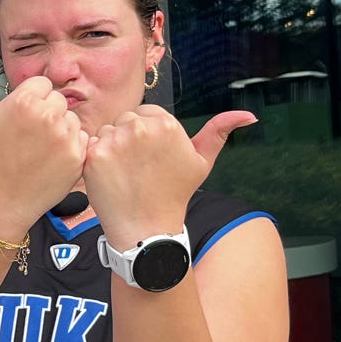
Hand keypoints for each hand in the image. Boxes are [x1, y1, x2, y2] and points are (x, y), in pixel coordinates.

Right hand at [0, 52, 89, 231]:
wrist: (1, 199)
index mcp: (24, 101)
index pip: (42, 84)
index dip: (31, 100)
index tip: (20, 120)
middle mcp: (47, 116)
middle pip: (58, 100)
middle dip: (47, 113)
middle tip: (29, 136)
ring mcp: (65, 137)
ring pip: (71, 119)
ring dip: (60, 129)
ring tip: (39, 148)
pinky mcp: (78, 156)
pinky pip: (82, 138)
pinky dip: (71, 147)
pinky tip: (51, 159)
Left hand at [84, 108, 256, 251]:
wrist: (147, 229)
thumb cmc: (175, 193)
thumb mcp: (202, 162)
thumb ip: (219, 132)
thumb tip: (250, 116)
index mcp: (165, 123)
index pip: (145, 113)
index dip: (147, 134)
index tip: (151, 158)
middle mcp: (139, 127)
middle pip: (124, 120)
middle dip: (128, 138)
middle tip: (139, 168)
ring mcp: (115, 141)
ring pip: (106, 131)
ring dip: (111, 147)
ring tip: (126, 173)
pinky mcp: (95, 155)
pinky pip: (90, 144)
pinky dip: (96, 159)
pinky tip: (111, 177)